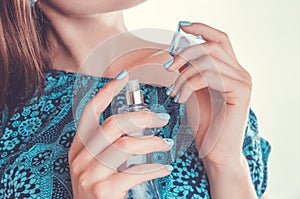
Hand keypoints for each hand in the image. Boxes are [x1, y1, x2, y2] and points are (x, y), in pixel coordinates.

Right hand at [68, 71, 173, 198]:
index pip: (90, 111)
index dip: (106, 92)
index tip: (124, 78)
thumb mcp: (95, 164)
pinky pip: (135, 171)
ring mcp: (90, 174)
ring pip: (126, 145)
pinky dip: (154, 168)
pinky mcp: (104, 190)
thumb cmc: (99, 189)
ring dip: (152, 142)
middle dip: (141, 118)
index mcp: (79, 147)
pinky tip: (164, 167)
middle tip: (161, 118)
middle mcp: (81, 158)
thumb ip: (107, 145)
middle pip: (113, 124)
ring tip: (166, 143)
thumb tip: (136, 124)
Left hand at [164, 22, 251, 166]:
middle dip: (186, 53)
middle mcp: (241, 72)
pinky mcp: (241, 92)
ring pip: (208, 60)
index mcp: (231, 70)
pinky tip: (180, 97)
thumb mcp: (194, 91)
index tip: (182, 27)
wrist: (216, 151)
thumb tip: (176, 54)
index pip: (220, 39)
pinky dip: (189, 83)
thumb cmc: (205, 124)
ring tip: (174, 90)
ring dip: (184, 74)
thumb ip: (190, 72)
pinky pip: (209, 75)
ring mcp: (243, 81)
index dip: (202, 29)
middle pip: (212, 46)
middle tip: (169, 68)